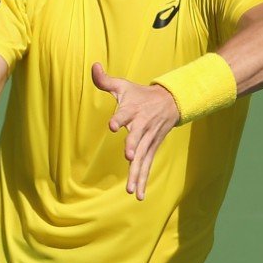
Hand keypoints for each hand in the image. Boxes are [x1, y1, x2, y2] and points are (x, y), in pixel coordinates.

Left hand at [91, 63, 178, 200]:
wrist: (170, 101)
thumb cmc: (140, 94)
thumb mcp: (123, 85)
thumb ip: (105, 80)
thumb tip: (93, 66)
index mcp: (133, 109)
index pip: (125, 113)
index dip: (119, 118)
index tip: (113, 125)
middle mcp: (142, 126)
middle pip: (138, 138)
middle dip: (134, 147)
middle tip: (129, 156)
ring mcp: (148, 139)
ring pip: (143, 157)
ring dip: (137, 173)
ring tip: (131, 189)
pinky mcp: (152, 149)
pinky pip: (147, 166)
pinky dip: (143, 180)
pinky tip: (138, 195)